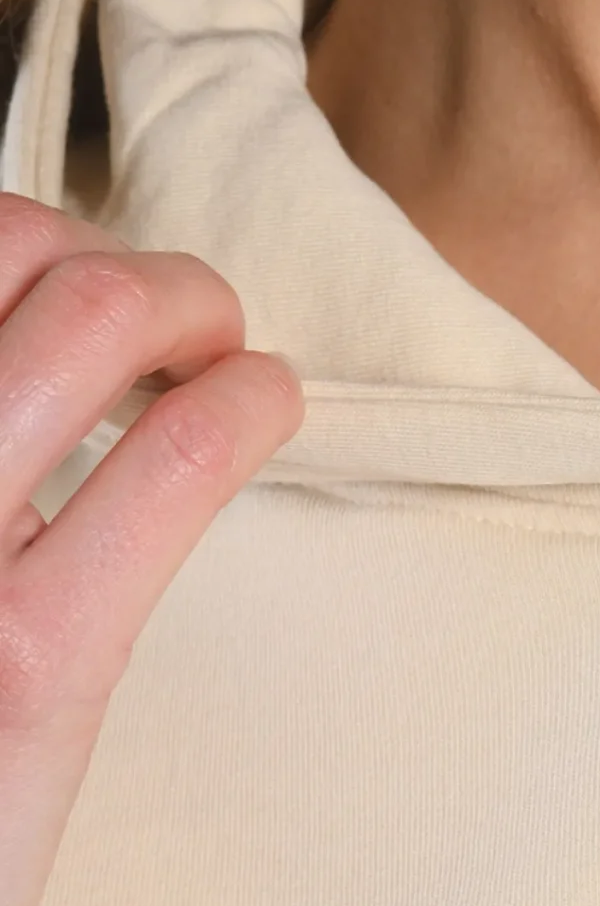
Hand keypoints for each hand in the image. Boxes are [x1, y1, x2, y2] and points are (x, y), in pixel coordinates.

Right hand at [0, 192, 303, 905]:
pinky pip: (177, 460)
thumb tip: (32, 386)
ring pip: (94, 312)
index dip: (26, 245)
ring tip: (221, 353)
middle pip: (17, 250)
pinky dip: (248, 400)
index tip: (67, 286)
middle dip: (125, 262)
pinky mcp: (35, 660)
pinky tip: (268, 408)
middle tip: (172, 322)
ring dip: (196, 303)